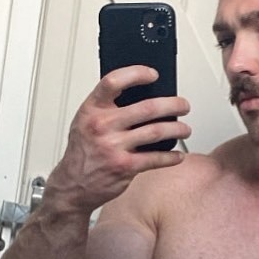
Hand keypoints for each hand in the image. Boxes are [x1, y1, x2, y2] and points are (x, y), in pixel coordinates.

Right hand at [44, 65, 190, 214]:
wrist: (73, 185)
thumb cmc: (83, 152)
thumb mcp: (85, 122)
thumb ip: (107, 108)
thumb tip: (142, 95)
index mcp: (91, 109)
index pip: (113, 81)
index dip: (136, 73)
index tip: (153, 74)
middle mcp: (102, 126)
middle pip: (147, 108)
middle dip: (173, 104)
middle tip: (183, 105)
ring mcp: (114, 147)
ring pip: (156, 131)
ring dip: (177, 129)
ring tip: (185, 129)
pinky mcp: (124, 167)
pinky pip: (156, 158)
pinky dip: (171, 157)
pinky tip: (177, 155)